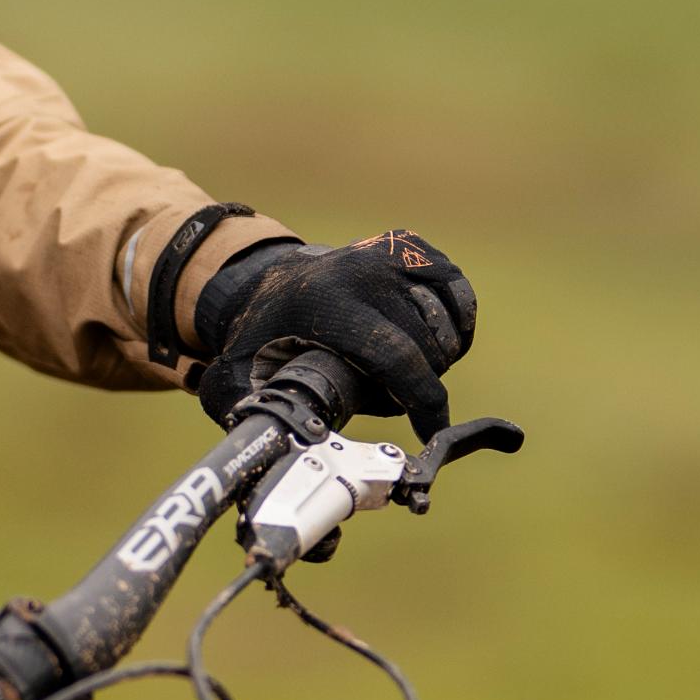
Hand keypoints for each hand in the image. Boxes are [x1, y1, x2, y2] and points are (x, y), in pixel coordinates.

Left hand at [191, 229, 477, 438]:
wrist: (271, 279)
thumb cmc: (263, 336)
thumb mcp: (239, 373)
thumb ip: (250, 412)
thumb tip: (270, 452)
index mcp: (326, 301)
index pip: (395, 357)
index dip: (422, 403)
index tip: (431, 433)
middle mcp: (364, 271)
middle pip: (426, 348)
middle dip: (418, 385)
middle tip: (387, 395)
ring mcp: (392, 254)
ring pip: (446, 327)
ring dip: (436, 357)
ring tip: (399, 369)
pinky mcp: (413, 248)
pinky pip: (459, 294)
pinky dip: (457, 323)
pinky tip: (433, 341)